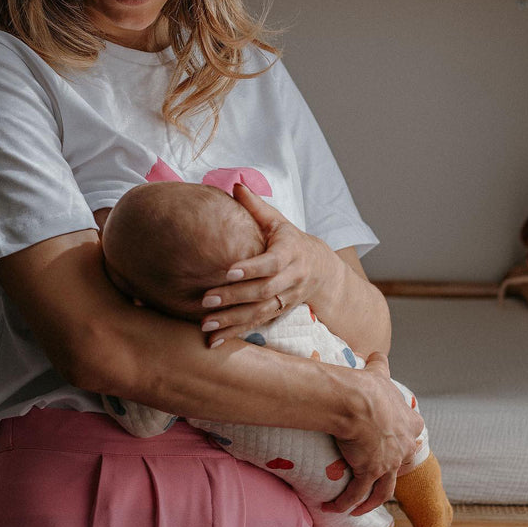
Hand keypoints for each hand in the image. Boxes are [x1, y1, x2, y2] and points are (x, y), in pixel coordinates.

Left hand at [201, 184, 329, 345]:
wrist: (321, 270)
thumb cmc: (290, 240)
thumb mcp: (277, 221)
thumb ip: (255, 206)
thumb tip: (236, 183)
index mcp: (290, 252)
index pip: (271, 262)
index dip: (252, 268)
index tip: (228, 271)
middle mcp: (291, 278)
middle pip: (263, 291)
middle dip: (234, 297)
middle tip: (206, 300)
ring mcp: (286, 299)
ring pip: (259, 313)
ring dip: (232, 321)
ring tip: (206, 326)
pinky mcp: (279, 313)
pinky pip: (257, 326)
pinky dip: (236, 334)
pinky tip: (215, 343)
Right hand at [327, 353, 423, 515]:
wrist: (355, 402)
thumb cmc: (368, 386)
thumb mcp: (379, 373)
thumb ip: (381, 365)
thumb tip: (377, 352)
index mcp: (409, 424)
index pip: (414, 435)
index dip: (407, 440)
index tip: (402, 445)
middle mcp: (403, 447)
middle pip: (403, 467)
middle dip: (394, 474)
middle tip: (383, 480)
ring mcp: (388, 464)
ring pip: (383, 491)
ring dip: (371, 502)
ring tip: (359, 509)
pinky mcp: (368, 473)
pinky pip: (357, 494)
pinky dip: (346, 503)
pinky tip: (334, 508)